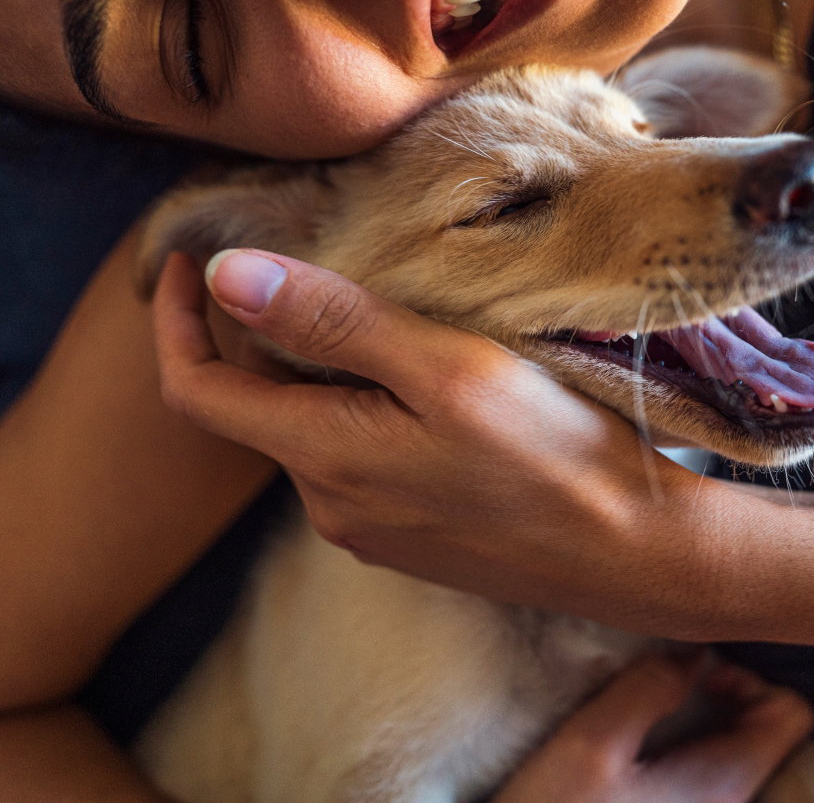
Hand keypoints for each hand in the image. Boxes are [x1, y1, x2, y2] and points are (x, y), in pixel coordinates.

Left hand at [151, 250, 739, 636]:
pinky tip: (425, 378)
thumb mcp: (446, 369)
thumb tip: (224, 274)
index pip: (195, 391)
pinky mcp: (412, 538)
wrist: (638, 556)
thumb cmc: (555, 454)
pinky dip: (363, 408)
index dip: (174, 320)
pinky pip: (358, 459)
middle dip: (262, 333)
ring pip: (313, 429)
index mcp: (322, 458)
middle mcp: (328, 505)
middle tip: (311, 257)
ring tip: (385, 308)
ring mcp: (370, 529)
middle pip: (257, 405)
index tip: (186, 259)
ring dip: (324, 369)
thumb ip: (335, 322)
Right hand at [493, 654, 813, 802]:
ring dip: (698, 723)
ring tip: (647, 712)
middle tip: (664, 686)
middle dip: (723, 696)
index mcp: (726, 783)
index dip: (750, 679)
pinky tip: (636, 750)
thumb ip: (649, 687)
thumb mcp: (592, 743)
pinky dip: (683, 751)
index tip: (694, 675)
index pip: (793, 712)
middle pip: (767, 733)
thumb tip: (692, 652)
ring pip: (733, 754)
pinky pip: (704, 778)